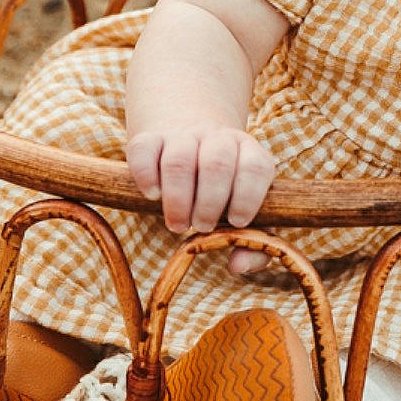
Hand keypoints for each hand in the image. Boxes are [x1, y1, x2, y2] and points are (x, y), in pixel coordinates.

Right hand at [126, 125, 275, 272]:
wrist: (193, 145)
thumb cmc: (225, 193)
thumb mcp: (245, 213)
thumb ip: (253, 244)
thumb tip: (237, 266)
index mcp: (249, 153)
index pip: (256, 168)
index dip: (247, 198)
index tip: (236, 223)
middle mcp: (219, 139)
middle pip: (217, 164)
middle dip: (209, 203)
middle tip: (202, 226)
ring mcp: (184, 135)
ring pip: (179, 160)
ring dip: (178, 199)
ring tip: (178, 224)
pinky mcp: (151, 138)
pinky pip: (144, 149)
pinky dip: (146, 176)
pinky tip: (153, 196)